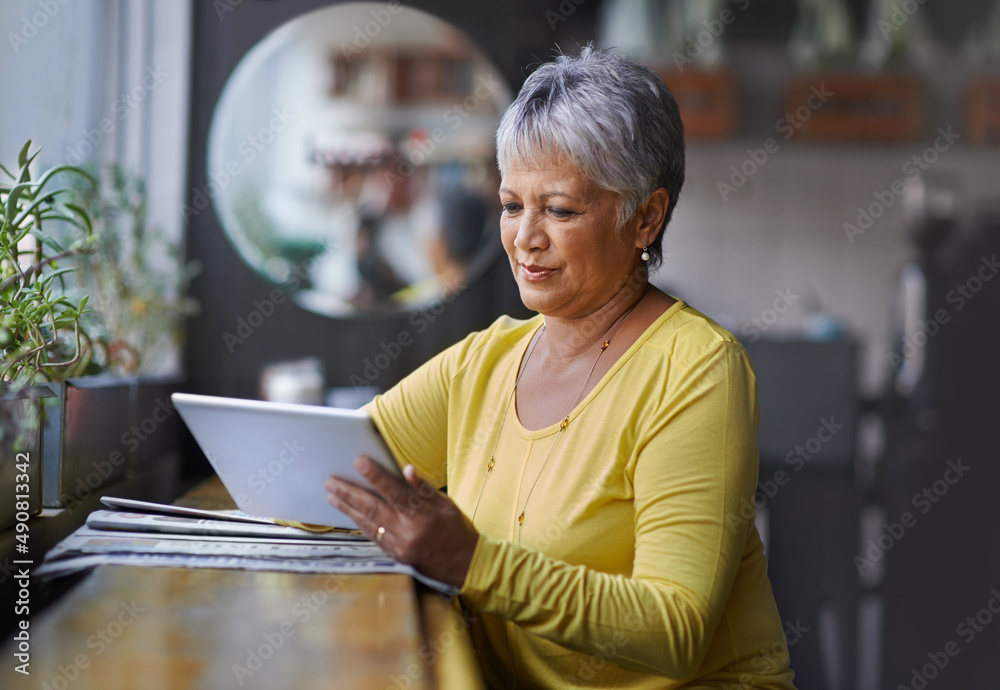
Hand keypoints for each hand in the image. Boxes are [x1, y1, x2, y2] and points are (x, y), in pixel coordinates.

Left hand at [325, 456, 478, 587]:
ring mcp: (399, 546)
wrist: (464, 565)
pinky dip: (359, 523)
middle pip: (373, 508)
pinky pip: (373, 536)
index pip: (394, 491)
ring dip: (348, 508)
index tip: (359, 462)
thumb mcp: (447, 504)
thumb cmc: (458, 530)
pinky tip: (348, 514)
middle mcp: (408, 532)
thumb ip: (424, 488)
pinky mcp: (395, 555)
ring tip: (332, 495)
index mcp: (423, 516)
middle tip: (332, 481)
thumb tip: (406, 469)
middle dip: (350, 492)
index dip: (375, 476)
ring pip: (368, 523)